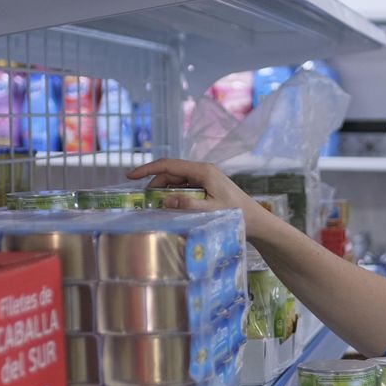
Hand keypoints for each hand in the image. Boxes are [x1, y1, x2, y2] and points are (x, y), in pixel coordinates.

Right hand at [125, 158, 270, 237]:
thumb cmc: (236, 214)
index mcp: (203, 170)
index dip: (147, 169)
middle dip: (154, 184)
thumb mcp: (210, 211)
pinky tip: (169, 207)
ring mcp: (204, 178)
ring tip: (154, 206)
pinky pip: (184, 187)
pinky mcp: (206, 186)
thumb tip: (164, 200)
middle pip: (170, 173)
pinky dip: (173, 195)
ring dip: (163, 191)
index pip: (168, 165)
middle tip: (143, 201)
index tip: (129, 176)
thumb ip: (188, 205)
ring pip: (175, 180)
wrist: (256, 220)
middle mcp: (202, 170)